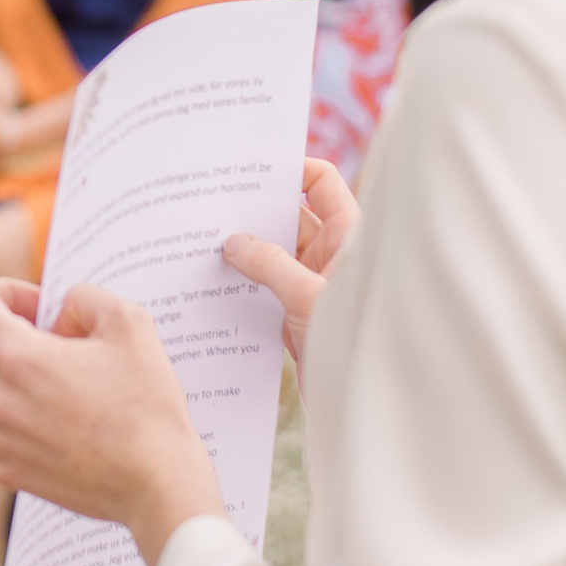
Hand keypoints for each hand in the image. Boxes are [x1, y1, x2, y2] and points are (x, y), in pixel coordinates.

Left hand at [0, 278, 223, 565]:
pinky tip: (30, 413)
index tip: (40, 308)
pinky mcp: (4, 470)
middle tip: (58, 342)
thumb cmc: (148, 404)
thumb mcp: (129, 322)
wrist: (158, 484)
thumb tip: (57, 314)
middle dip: (11, 328)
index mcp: (18, 357)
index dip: (5, 291)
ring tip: (52, 380)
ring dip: (3, 370)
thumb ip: (83, 296)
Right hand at [220, 158, 358, 365]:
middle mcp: (330, 252)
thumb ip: (270, 264)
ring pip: (273, 252)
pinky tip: (215, 279)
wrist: (360, 395)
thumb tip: (232, 242)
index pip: (321, 182)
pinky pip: (265, 283)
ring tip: (205, 240)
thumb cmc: (352, 339)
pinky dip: (243, 280)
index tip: (250, 170)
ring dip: (245, 249)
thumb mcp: (307, 296)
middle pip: (289, 215)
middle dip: (255, 210)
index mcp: (347, 234)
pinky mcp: (294, 309)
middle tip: (214, 202)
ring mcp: (311, 280)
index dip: (290, 170)